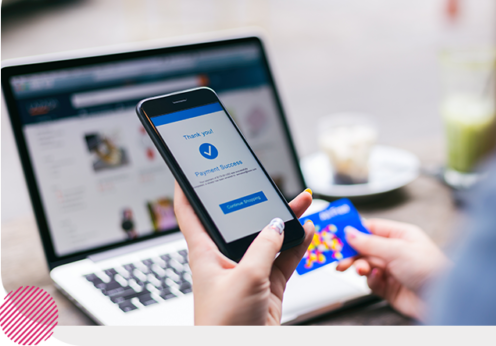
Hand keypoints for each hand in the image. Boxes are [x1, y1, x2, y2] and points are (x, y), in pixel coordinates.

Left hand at [173, 181, 314, 324]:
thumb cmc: (224, 326)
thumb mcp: (246, 277)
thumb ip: (264, 246)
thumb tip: (278, 225)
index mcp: (205, 253)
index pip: (191, 212)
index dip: (188, 189)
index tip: (191, 169)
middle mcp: (225, 259)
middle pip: (241, 222)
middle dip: (257, 202)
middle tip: (273, 184)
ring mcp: (247, 271)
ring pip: (267, 239)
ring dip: (284, 223)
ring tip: (302, 204)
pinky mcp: (266, 285)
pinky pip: (283, 258)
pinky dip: (296, 246)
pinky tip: (307, 232)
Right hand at [336, 219, 450, 321]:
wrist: (442, 299)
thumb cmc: (430, 269)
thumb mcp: (397, 250)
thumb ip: (370, 242)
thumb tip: (350, 232)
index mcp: (400, 235)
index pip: (371, 228)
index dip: (354, 231)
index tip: (338, 234)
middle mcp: (396, 251)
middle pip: (365, 248)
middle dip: (353, 253)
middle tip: (341, 259)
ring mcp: (392, 269)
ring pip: (366, 265)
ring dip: (361, 267)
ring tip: (361, 270)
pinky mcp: (390, 287)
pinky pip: (372, 282)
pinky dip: (372, 281)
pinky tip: (380, 280)